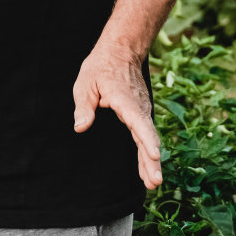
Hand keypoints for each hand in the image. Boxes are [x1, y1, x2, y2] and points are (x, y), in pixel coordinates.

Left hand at [72, 46, 162, 188]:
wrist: (120, 52)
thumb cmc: (100, 67)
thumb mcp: (85, 83)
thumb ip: (84, 106)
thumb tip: (80, 127)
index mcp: (125, 100)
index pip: (138, 122)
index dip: (146, 140)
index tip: (154, 155)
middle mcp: (138, 107)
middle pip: (147, 136)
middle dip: (151, 161)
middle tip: (155, 182)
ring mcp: (142, 111)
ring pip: (148, 138)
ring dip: (151, 161)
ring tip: (153, 183)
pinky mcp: (140, 114)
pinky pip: (145, 135)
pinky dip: (147, 152)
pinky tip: (147, 170)